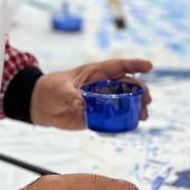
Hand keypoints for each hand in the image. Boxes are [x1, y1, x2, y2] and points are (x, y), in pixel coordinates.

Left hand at [29, 58, 152, 129]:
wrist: (40, 106)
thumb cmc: (49, 89)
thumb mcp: (59, 89)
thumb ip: (70, 95)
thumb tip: (80, 104)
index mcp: (95, 73)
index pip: (119, 66)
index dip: (135, 65)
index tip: (149, 66)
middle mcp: (102, 85)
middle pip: (127, 85)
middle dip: (140, 91)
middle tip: (147, 100)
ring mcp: (101, 100)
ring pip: (125, 101)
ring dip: (136, 106)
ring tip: (143, 115)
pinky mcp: (98, 114)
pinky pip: (115, 116)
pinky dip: (124, 120)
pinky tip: (132, 124)